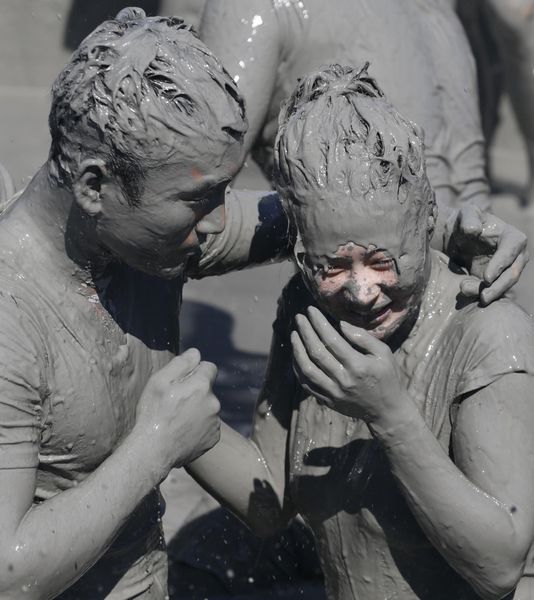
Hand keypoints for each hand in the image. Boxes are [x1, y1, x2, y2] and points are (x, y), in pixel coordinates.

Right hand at [133, 348, 220, 476]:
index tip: (182, 382)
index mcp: (202, 386)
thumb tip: (196, 353)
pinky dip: (198, 427)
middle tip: (174, 404)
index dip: (195, 372)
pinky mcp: (213, 438)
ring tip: (176, 420)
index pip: (209, 367)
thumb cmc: (153, 414)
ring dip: (197, 409)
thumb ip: (180, 364)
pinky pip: (208, 426)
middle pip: (207, 389)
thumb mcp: (159, 382)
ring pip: (207, 408)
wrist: (153, 450)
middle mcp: (213, 403)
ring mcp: (215, 422)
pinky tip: (182, 432)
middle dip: (195, 392)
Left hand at [291, 307, 408, 423]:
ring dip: (297, 349)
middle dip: (305, 332)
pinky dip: (298, 368)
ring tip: (294, 334)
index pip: (332, 339)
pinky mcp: (327, 400)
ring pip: (307, 368)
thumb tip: (340, 324)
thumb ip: (363, 338)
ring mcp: (333, 392)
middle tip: (299, 318)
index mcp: (358, 365)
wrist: (387, 410)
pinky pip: (306, 383)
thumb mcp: (384, 353)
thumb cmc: (387, 377)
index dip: (319, 323)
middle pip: (316, 352)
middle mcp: (343, 379)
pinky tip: (296, 354)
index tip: (311, 311)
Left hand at [445, 205, 527, 304]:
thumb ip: (469, 219)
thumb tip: (473, 230)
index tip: (486, 278)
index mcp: (513, 238)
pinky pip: (492, 291)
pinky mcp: (497, 281)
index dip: (500, 265)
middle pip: (512, 275)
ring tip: (464, 290)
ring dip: (486, 292)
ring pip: (502, 286)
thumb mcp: (466, 214)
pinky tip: (466, 294)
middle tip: (482, 297)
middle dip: (497, 287)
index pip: (510, 253)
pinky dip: (480, 294)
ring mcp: (508, 270)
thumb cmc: (466, 222)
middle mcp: (516, 256)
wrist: (458, 236)